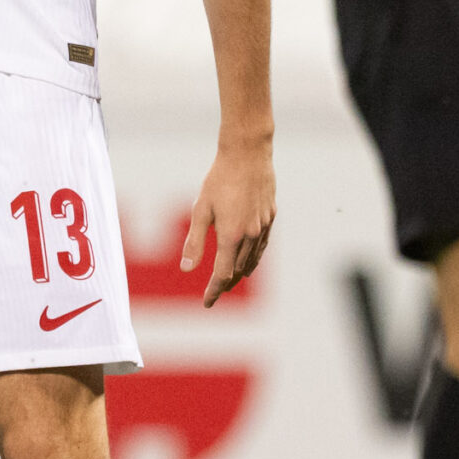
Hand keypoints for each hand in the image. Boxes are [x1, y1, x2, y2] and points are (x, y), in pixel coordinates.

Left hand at [182, 139, 275, 307]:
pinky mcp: (271, 216)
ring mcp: (263, 226)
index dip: (214, 291)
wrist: (248, 154)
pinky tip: (249, 259)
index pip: (222, 274)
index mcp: (231, 236)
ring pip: (253, 260)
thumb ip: (194, 241)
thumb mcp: (200, 209)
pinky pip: (262, 245)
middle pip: (238, 270)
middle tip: (215, 293)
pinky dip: (254, 258)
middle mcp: (250, 235)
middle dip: (226, 284)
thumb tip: (187, 269)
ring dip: (241, 274)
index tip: (207, 303)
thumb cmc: (219, 179)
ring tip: (231, 282)